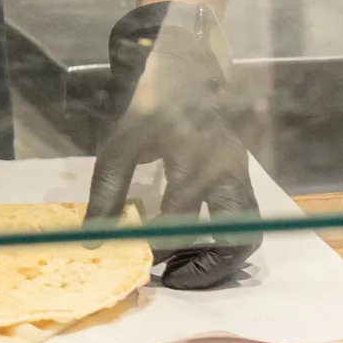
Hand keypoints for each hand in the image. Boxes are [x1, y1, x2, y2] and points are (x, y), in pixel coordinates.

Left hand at [85, 0, 260, 288]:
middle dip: (208, 267)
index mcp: (195, 160)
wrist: (181, 62)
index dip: (157, 250)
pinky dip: (222, 239)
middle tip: (172, 280)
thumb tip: (94, 241)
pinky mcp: (242, 173)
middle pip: (237, 237)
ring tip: (183, 270)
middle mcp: (227, 170)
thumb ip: (106, 194)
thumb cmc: (145, 100)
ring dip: (220, 258)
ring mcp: (241, 171)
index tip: (136, 266)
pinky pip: (243, 217)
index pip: (180, 222)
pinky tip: (193, 246)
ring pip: (247, 231)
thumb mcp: (118, 144)